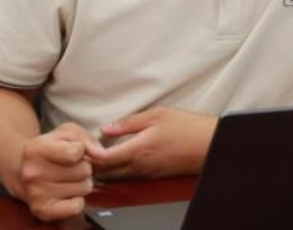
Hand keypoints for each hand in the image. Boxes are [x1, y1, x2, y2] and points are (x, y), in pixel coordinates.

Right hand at [10, 122, 109, 221]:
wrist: (22, 170)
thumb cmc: (50, 148)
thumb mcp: (66, 133)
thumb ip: (87, 139)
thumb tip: (103, 155)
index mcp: (37, 149)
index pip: (75, 153)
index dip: (81, 150)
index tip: (73, 151)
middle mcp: (34, 173)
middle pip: (84, 171)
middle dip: (84, 166)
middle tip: (71, 166)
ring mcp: (37, 194)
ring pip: (84, 188)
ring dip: (82, 182)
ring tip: (69, 178)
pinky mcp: (43, 211)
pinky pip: (77, 207)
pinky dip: (78, 200)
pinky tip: (68, 192)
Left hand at [93, 107, 217, 180]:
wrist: (209, 144)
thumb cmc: (186, 127)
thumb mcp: (157, 115)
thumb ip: (129, 122)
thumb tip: (106, 128)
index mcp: (138, 150)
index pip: (104, 160)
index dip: (90, 154)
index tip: (84, 145)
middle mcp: (139, 167)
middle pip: (106, 173)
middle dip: (93, 165)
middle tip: (86, 151)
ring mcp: (146, 174)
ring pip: (116, 178)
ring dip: (104, 169)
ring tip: (98, 155)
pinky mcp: (153, 176)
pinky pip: (128, 178)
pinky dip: (117, 171)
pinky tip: (118, 159)